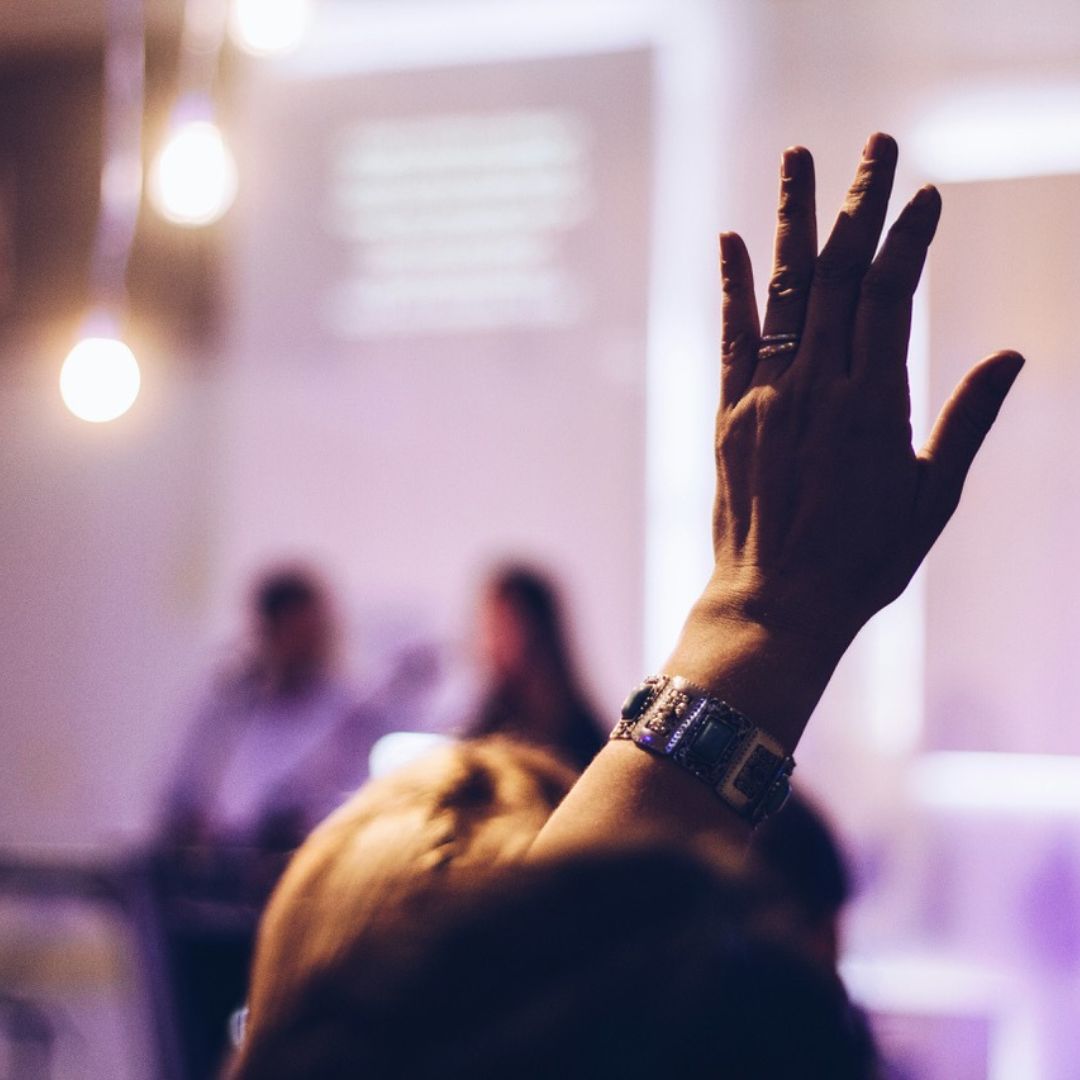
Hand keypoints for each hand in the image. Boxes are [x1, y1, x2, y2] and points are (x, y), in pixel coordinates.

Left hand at [669, 134, 1022, 745]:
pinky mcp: (728, 416)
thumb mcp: (932, 500)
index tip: (924, 195)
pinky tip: (731, 240)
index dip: (907, 238)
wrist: (775, 605)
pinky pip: (729, 338)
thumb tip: (1011, 356)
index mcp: (874, 405)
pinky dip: (733, 286)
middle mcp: (816, 388)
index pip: (893, 295)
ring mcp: (766, 398)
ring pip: (783, 292)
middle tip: (873, 144)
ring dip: (793, 220)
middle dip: (857, 204)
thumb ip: (965, 423)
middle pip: (838, 275)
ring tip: (799, 159)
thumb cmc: (862, 562)